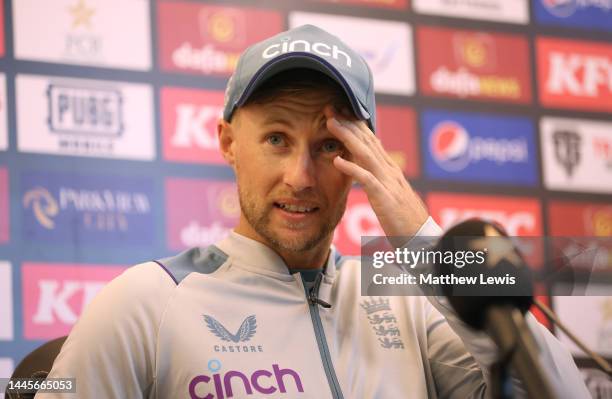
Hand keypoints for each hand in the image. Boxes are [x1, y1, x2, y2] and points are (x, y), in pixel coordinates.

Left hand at [324, 106, 428, 239]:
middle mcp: (390, 171)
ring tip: (330, 123)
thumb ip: (380, 181)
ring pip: (366, 153)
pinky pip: (367, 180)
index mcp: (390, 170)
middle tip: (330, 107)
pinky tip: (337, 160)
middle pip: (367, 141)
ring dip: (347, 136)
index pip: (371, 141)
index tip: (339, 113)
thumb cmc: (405, 221)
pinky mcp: (385, 198)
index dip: (355, 125)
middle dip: (348, 123)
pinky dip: (352, 168)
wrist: (422, 240)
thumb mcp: (391, 196)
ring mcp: (389, 183)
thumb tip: (367, 172)